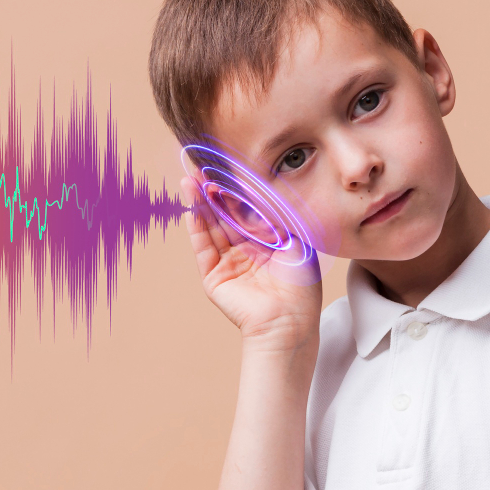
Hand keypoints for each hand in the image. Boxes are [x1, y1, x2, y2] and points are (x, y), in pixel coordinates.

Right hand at [179, 173, 321, 348]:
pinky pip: (203, 249)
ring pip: (211, 228)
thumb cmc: (300, 285)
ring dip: (199, 206)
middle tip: (200, 169)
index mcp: (266, 242)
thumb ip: (271, 217)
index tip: (226, 169)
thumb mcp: (292, 240)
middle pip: (224, 216)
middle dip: (212, 194)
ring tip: (189, 182)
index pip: (246, 211)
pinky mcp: (214, 277)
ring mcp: (228, 264)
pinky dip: (196, 229)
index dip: (235, 190)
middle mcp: (245, 251)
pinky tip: (192, 210)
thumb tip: (251, 193)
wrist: (290, 321)